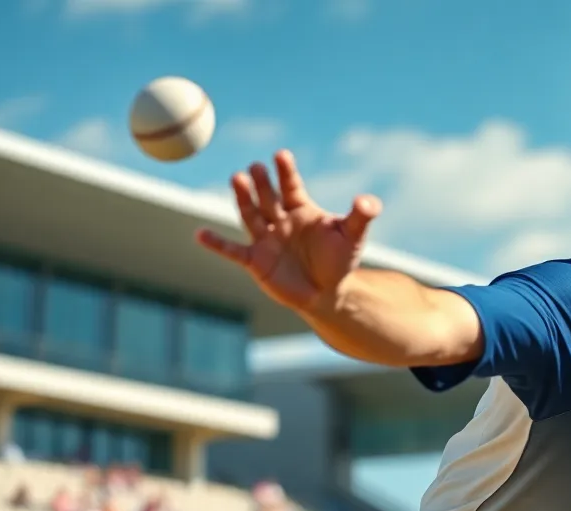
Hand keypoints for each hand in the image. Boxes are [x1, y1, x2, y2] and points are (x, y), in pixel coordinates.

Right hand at [195, 150, 382, 312]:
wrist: (327, 294)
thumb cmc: (339, 260)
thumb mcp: (353, 236)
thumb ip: (361, 216)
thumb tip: (370, 201)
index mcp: (300, 208)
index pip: (291, 186)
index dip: (286, 172)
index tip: (281, 156)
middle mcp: (280, 219)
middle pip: (268, 197)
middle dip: (263, 183)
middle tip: (256, 167)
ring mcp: (265, 239)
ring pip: (250, 215)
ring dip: (243, 199)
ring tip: (236, 179)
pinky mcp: (255, 260)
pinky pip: (233, 251)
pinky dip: (217, 244)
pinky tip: (200, 235)